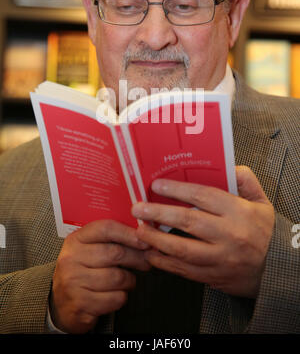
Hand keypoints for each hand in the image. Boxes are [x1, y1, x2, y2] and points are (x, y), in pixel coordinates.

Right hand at [50, 220, 150, 332]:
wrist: (61, 304)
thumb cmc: (82, 272)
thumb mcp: (88, 249)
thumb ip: (109, 239)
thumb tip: (142, 235)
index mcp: (75, 240)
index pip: (105, 229)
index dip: (128, 233)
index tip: (144, 239)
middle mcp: (71, 259)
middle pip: (115, 253)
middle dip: (137, 258)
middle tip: (147, 261)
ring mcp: (74, 282)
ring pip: (118, 278)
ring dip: (130, 280)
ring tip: (128, 280)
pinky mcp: (81, 304)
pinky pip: (115, 298)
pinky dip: (122, 296)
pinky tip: (117, 294)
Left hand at [131, 166, 274, 297]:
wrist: (277, 270)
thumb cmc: (265, 232)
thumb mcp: (261, 202)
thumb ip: (244, 180)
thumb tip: (227, 165)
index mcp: (239, 212)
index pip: (203, 196)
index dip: (178, 189)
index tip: (157, 185)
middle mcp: (229, 234)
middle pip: (188, 221)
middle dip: (159, 213)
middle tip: (138, 208)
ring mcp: (220, 258)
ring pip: (182, 249)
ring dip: (157, 240)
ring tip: (139, 231)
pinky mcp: (214, 276)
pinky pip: (185, 271)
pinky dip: (165, 264)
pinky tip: (151, 255)